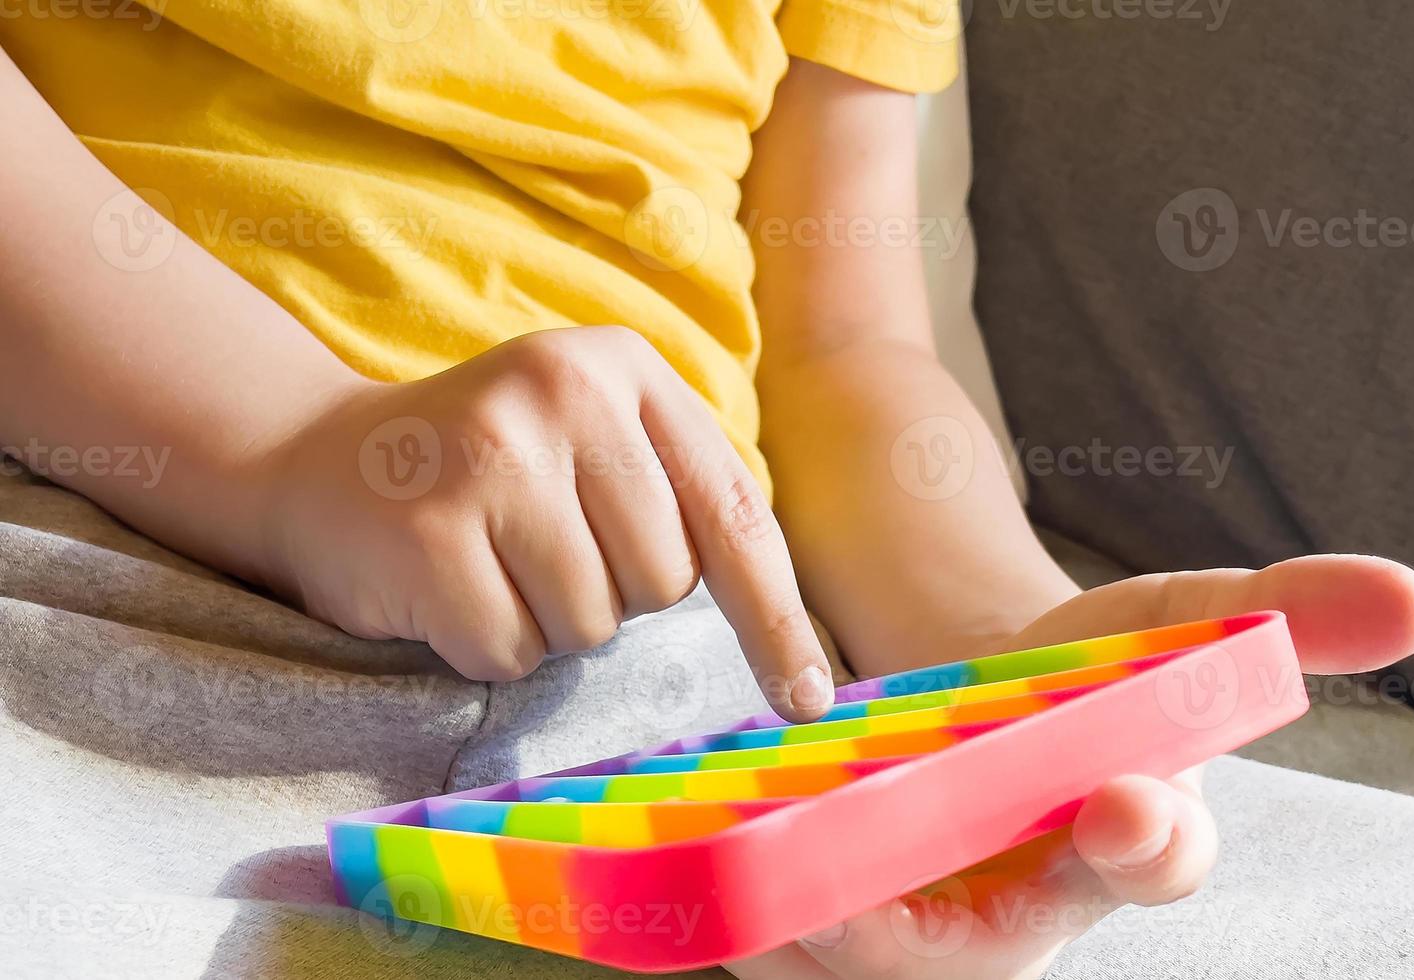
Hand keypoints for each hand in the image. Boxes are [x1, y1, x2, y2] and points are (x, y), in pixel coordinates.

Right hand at [253, 325, 833, 719]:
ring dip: (548, 623)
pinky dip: (487, 645)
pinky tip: (447, 584)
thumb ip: (683, 501)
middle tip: (542, 547)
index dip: (777, 617)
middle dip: (615, 595)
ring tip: (492, 560)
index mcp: (623, 367)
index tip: (808, 697)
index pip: (732, 513)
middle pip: (664, 579)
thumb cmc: (492, 475)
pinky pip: (512, 651)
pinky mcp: (430, 529)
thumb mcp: (596, 444)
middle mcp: (563, 391)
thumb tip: (796, 643)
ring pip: (592, 625)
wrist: (323, 464)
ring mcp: (491, 455)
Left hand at [726, 554, 1413, 978]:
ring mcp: (935, 927)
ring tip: (750, 899)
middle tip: (838, 908)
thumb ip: (1278, 614)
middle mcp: (1026, 905)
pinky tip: (714, 897)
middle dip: (910, 941)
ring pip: (867, 970)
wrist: (982, 715)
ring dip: (805, 944)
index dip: (1150, 842)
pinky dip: (758, 930)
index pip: (1152, 862)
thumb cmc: (1079, 677)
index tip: (1129, 803)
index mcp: (1121, 839)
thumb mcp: (1166, 627)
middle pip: (971, 956)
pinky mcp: (853, 928)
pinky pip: (800, 952)